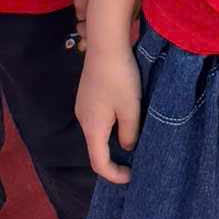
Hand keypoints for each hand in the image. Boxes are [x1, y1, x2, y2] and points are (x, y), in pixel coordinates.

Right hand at [76, 42, 140, 185]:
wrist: (105, 43)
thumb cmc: (120, 78)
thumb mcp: (131, 109)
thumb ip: (129, 134)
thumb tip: (126, 147)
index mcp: (92, 128)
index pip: (99, 164)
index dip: (115, 176)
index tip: (133, 175)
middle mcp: (83, 119)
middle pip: (96, 148)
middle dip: (115, 159)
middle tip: (136, 158)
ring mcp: (82, 105)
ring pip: (97, 133)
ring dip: (113, 140)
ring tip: (133, 137)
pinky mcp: (86, 94)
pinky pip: (97, 119)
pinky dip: (110, 126)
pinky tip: (124, 116)